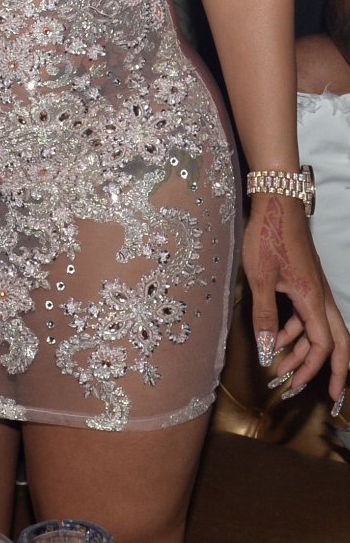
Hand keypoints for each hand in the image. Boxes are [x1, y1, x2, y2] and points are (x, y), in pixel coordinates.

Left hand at [242, 193, 349, 409]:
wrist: (275, 202)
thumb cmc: (268, 236)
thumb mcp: (260, 278)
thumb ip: (263, 316)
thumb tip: (267, 352)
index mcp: (312, 298)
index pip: (322, 344)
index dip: (313, 369)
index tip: (300, 387)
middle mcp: (319, 296)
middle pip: (338, 340)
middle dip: (333, 369)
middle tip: (328, 395)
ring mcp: (313, 288)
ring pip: (320, 328)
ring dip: (305, 349)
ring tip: (282, 366)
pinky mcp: (304, 280)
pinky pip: (307, 313)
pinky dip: (295, 329)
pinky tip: (275, 335)